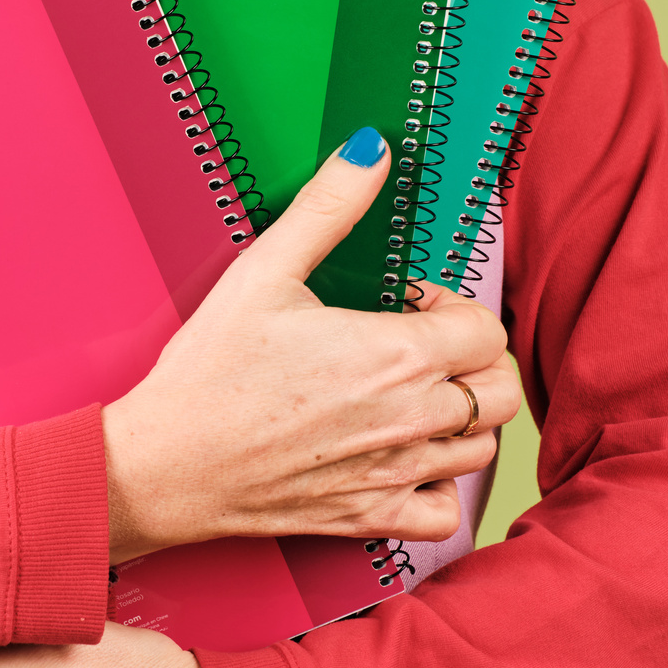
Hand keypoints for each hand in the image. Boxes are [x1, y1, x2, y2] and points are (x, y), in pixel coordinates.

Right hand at [104, 134, 518, 562]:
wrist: (167, 464)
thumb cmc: (209, 371)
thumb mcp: (262, 270)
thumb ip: (327, 207)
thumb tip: (372, 152)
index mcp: (397, 354)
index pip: (487, 330)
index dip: (452, 308)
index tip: (408, 306)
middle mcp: (411, 418)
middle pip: (500, 390)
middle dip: (472, 362)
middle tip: (420, 350)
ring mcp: (394, 472)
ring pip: (483, 448)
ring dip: (461, 418)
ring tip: (411, 398)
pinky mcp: (370, 516)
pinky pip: (446, 512)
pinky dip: (440, 485)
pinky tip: (404, 457)